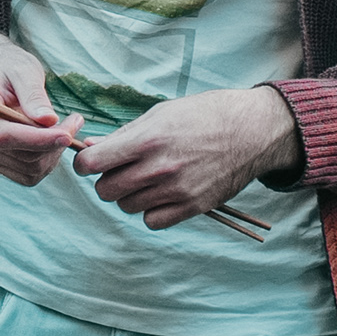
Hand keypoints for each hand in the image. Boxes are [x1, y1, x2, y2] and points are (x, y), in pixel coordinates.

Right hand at [0, 34, 79, 185]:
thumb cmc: (7, 66)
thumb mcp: (23, 68)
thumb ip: (33, 94)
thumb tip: (48, 120)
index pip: (5, 136)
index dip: (38, 139)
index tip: (68, 134)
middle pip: (20, 156)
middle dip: (54, 143)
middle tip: (74, 122)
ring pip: (28, 170)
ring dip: (53, 154)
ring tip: (64, 129)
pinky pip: (27, 175)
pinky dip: (46, 162)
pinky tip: (52, 142)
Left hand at [77, 86, 298, 227]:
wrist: (251, 130)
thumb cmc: (203, 116)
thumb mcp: (160, 114)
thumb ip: (123, 135)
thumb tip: (89, 148)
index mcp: (147, 140)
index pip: (93, 164)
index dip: (85, 164)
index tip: (91, 163)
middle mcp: (159, 168)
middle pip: (106, 190)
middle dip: (107, 180)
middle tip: (120, 171)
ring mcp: (176, 190)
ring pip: (127, 207)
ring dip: (129, 195)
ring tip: (146, 179)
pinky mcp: (192, 207)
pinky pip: (152, 221)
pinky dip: (151, 211)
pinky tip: (161, 195)